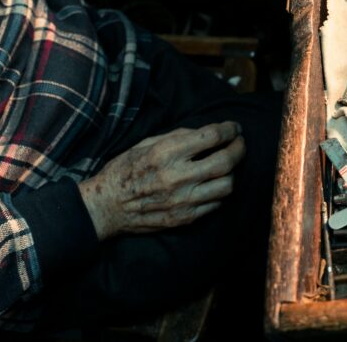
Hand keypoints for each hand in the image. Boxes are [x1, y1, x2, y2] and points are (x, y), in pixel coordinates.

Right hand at [78, 122, 244, 239]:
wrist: (107, 206)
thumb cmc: (125, 169)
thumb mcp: (147, 143)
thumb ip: (178, 137)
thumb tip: (206, 133)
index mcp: (167, 153)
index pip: (212, 137)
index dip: (229, 130)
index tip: (234, 128)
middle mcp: (178, 177)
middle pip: (225, 161)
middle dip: (239, 149)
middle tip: (239, 143)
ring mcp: (183, 201)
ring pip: (227, 185)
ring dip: (232, 172)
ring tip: (228, 164)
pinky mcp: (184, 218)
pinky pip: (215, 204)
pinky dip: (219, 191)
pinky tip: (214, 183)